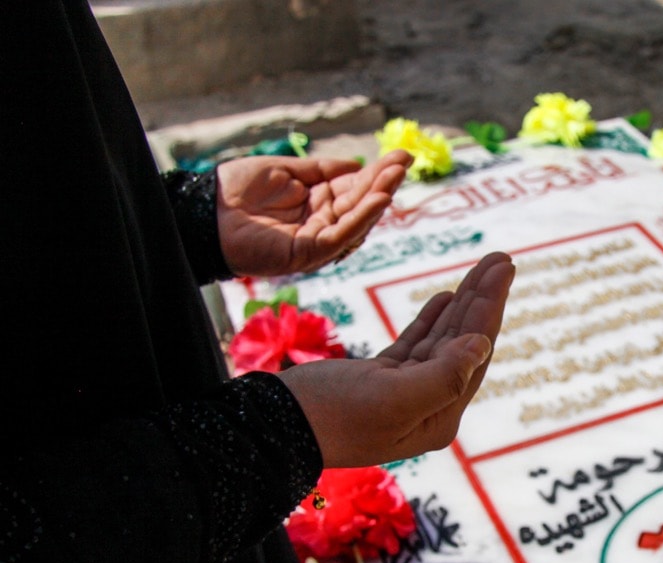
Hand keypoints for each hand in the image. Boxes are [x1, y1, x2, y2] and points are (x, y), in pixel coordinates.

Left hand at [215, 151, 412, 276]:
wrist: (204, 211)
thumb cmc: (235, 190)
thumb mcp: (285, 170)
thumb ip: (320, 170)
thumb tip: (355, 165)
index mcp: (317, 202)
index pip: (354, 187)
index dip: (377, 172)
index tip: (401, 156)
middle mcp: (322, 223)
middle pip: (360, 203)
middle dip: (384, 182)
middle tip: (405, 161)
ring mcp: (316, 240)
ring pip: (357, 221)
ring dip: (378, 199)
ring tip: (395, 177)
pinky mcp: (308, 254)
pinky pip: (341, 237)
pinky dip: (361, 220)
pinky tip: (376, 201)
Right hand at [278, 252, 515, 467]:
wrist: (275, 427)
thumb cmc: (331, 415)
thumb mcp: (392, 398)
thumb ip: (443, 375)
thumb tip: (483, 344)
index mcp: (439, 417)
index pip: (474, 352)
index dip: (490, 307)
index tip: (505, 267)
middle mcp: (429, 408)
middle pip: (464, 343)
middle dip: (483, 299)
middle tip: (501, 258)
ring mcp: (405, 395)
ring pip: (442, 340)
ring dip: (462, 303)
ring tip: (483, 268)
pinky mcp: (380, 382)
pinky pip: (417, 345)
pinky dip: (432, 320)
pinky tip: (447, 296)